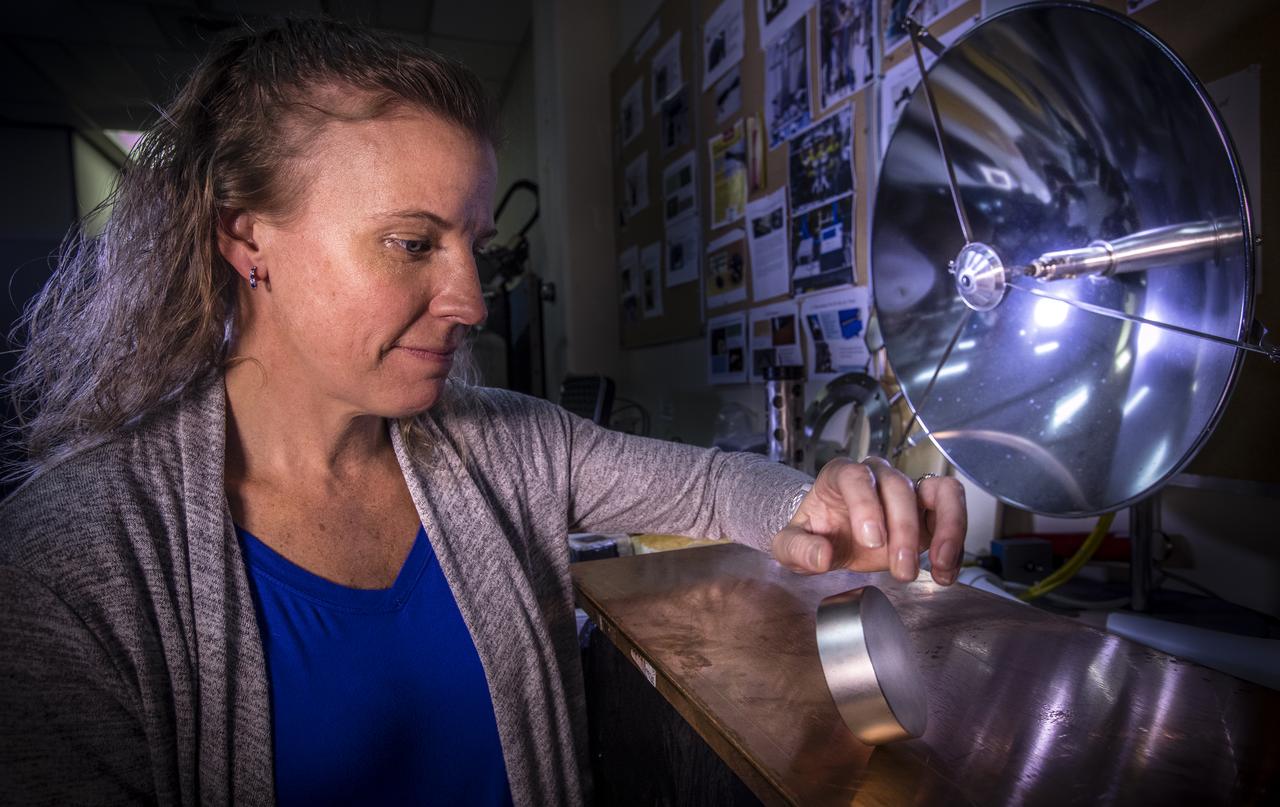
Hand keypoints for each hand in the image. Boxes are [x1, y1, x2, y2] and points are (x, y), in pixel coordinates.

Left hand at [771, 457, 966, 584]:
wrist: (831, 538)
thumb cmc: (814, 534)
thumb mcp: (790, 546)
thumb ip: (798, 550)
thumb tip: (820, 557)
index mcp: (841, 475)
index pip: (856, 476)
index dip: (866, 505)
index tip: (871, 540)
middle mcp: (877, 475)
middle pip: (899, 487)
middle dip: (905, 530)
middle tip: (902, 570)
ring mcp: (907, 489)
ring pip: (940, 490)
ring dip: (947, 527)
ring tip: (941, 564)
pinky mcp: (929, 509)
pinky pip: (953, 511)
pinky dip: (956, 541)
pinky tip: (946, 572)